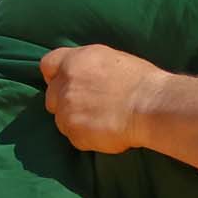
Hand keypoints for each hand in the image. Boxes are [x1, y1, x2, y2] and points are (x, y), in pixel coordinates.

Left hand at [39, 44, 163, 153]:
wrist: (150, 105)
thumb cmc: (140, 81)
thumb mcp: (110, 59)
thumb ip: (88, 67)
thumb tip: (82, 76)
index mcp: (74, 61)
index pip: (48, 65)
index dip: (55, 76)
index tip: (65, 84)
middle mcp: (65, 84)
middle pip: (51, 97)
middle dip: (65, 103)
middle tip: (88, 108)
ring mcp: (67, 110)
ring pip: (61, 120)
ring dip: (76, 122)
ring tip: (101, 121)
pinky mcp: (74, 133)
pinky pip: (75, 138)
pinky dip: (87, 138)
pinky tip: (106, 132)